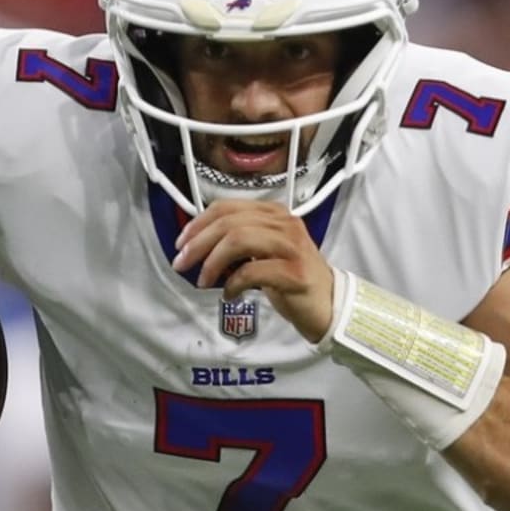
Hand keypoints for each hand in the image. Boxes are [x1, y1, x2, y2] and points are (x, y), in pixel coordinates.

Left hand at [173, 200, 333, 343]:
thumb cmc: (291, 278)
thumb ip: (238, 240)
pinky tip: (229, 294)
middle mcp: (284, 223)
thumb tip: (198, 243)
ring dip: (213, 261)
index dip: (199, 224)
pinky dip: (233, 283)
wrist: (328, 303)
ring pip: (239, 239)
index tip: (182, 243)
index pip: (227, 207)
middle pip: (229, 222)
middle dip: (199, 243)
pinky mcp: (295, 272)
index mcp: (273, 213)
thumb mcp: (263, 251)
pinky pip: (252, 271)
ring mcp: (292, 246)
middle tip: (182, 263)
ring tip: (203, 281)